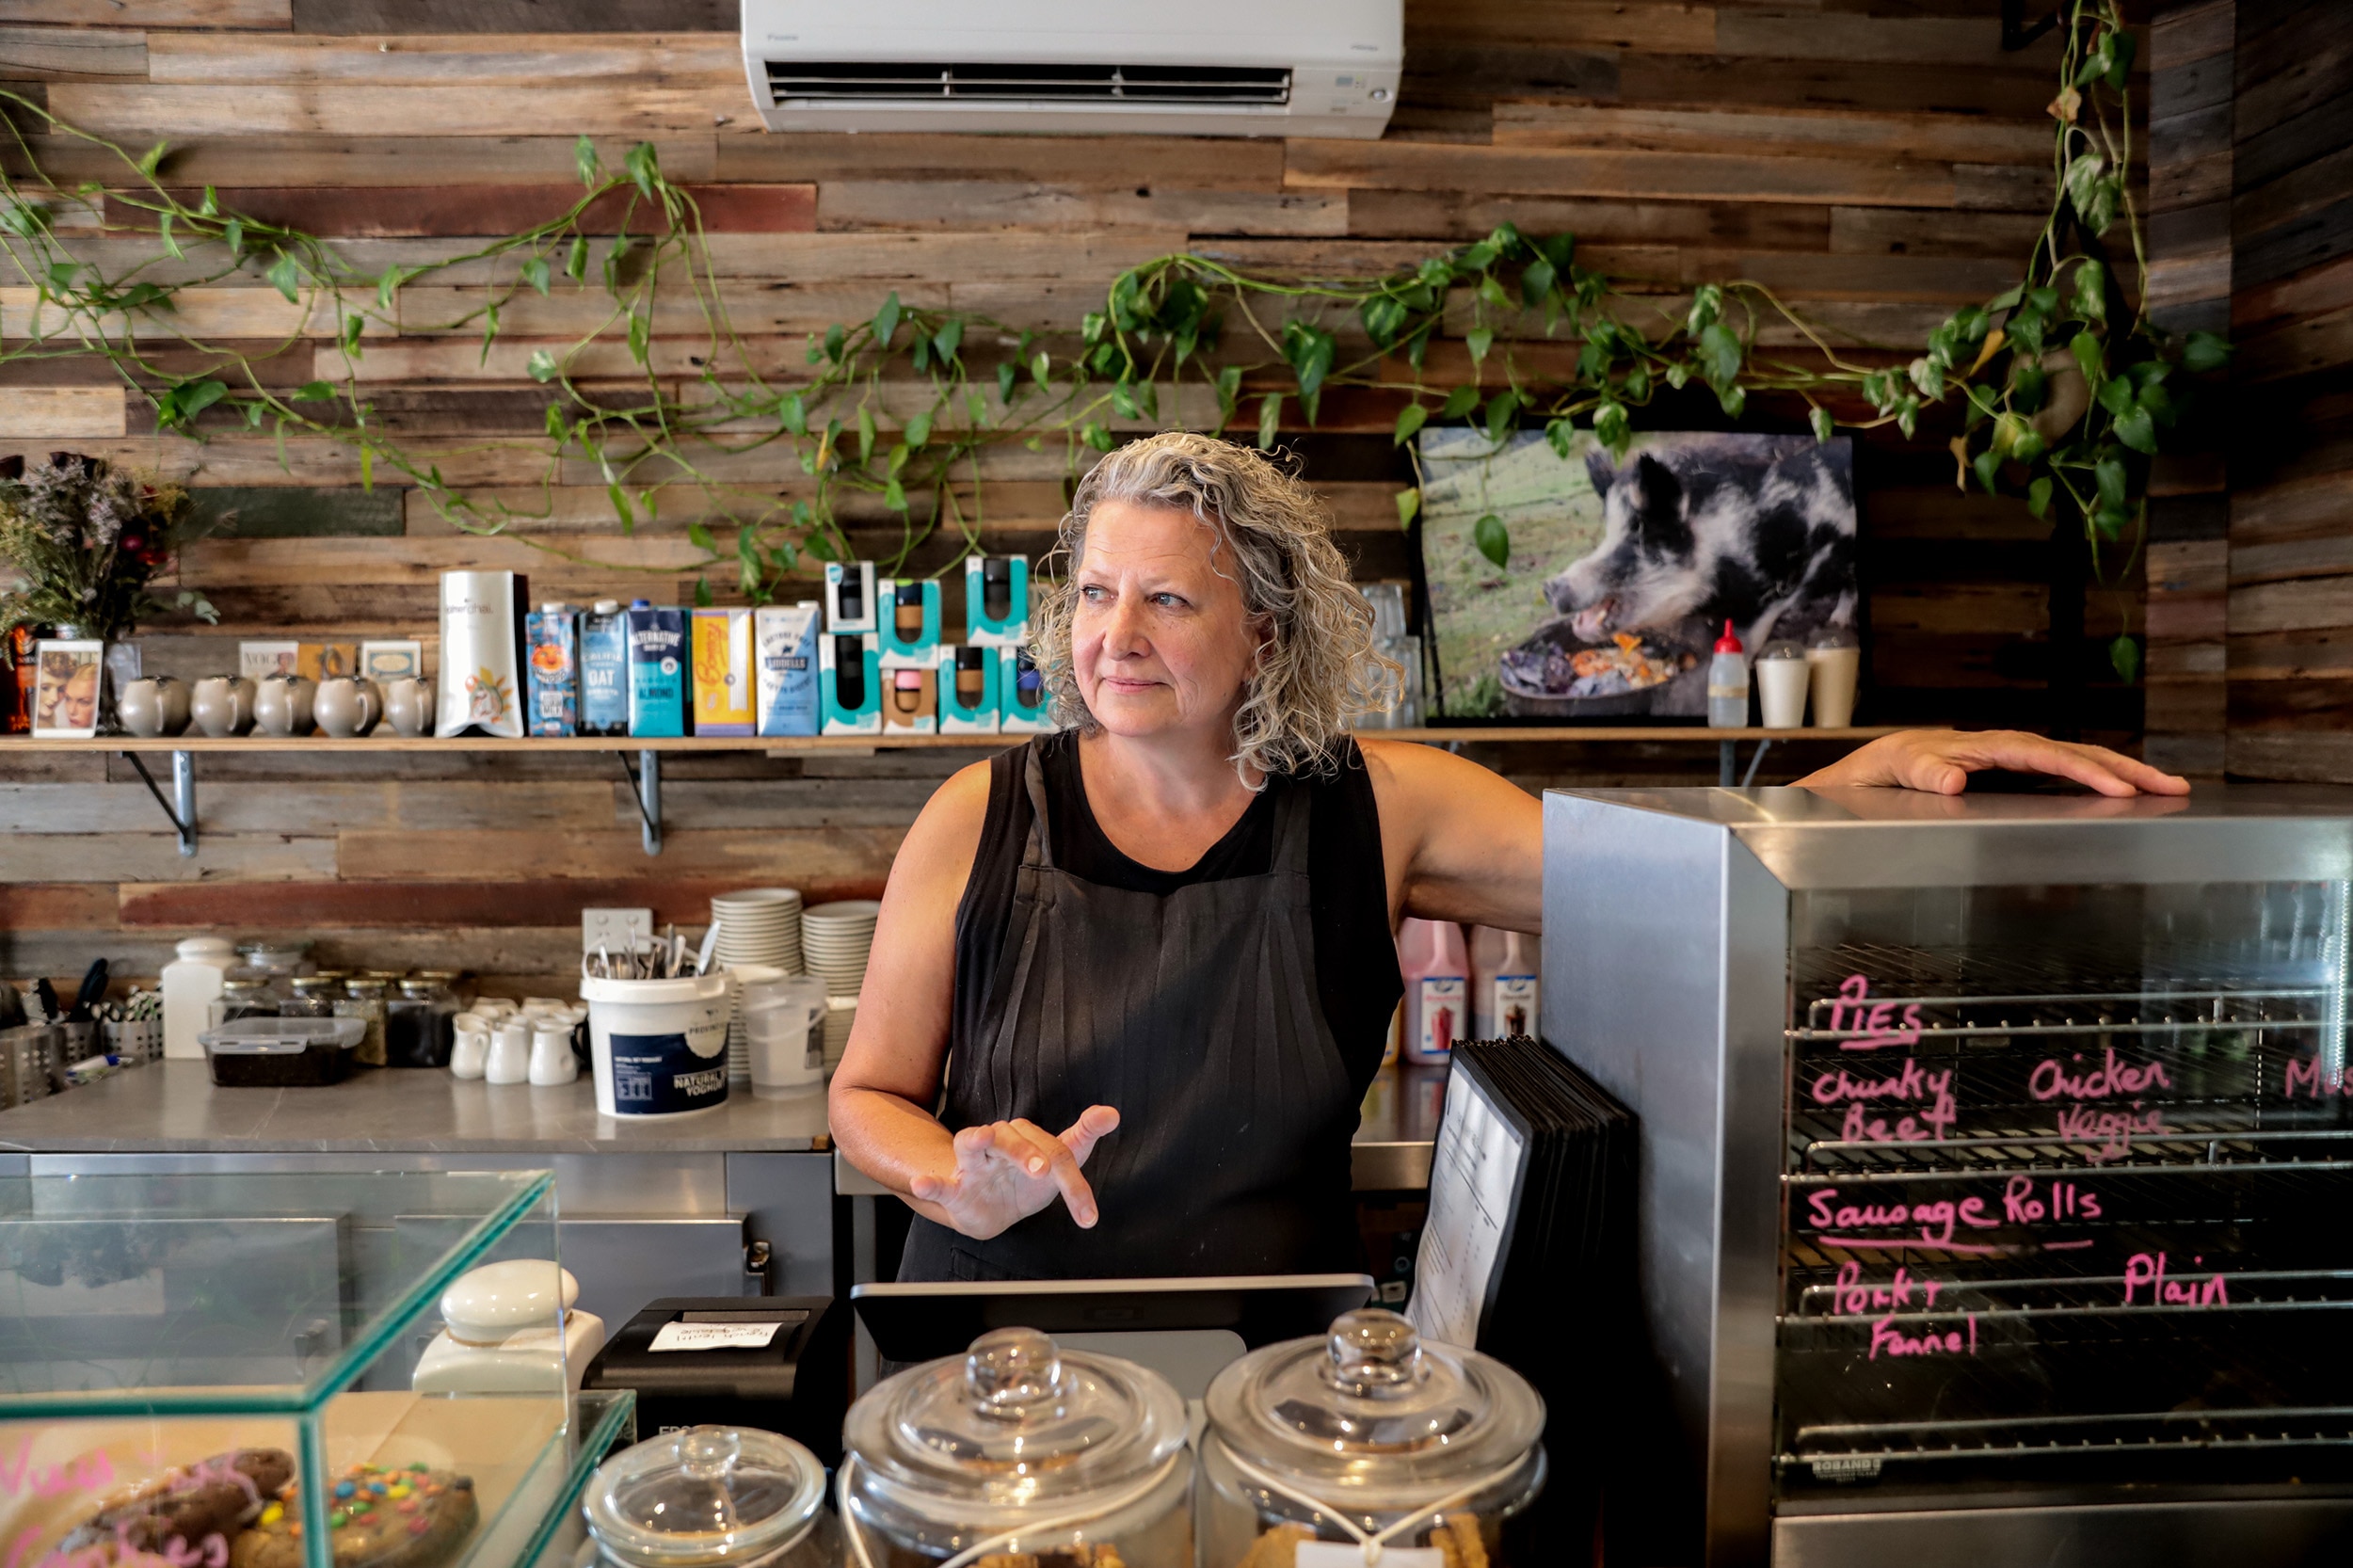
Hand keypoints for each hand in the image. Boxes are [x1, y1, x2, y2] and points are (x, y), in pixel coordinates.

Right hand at [909, 1106, 1120, 1240]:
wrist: (991, 1211)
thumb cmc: (1025, 1182)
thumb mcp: (1056, 1165)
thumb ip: (1082, 1138)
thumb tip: (1112, 1112)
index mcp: (1027, 1140)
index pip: (1056, 1153)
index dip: (1073, 1183)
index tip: (1087, 1212)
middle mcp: (999, 1145)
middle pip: (1013, 1141)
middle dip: (1028, 1154)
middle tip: (1044, 1171)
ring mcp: (974, 1165)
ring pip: (971, 1145)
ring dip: (977, 1140)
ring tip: (982, 1137)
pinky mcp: (954, 1187)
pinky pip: (939, 1183)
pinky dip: (929, 1183)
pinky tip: (923, 1183)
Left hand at [1796, 729, 2189, 797]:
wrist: (1867, 769)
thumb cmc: (1881, 768)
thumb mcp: (1894, 770)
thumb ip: (1922, 773)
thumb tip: (1954, 782)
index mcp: (1981, 745)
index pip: (2044, 755)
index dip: (2083, 772)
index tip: (2121, 791)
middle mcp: (2003, 748)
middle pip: (2074, 753)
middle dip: (2124, 768)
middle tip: (2174, 786)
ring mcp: (2009, 762)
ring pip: (2075, 762)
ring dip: (2120, 775)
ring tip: (2168, 789)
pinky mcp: (2009, 778)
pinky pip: (2061, 777)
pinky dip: (2094, 784)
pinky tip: (2123, 797)